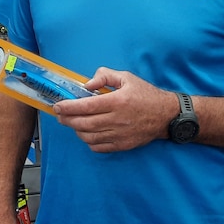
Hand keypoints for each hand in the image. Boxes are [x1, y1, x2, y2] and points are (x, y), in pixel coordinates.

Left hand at [53, 67, 177, 152]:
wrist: (166, 115)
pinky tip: (86, 134)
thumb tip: (87, 85)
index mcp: (117, 101)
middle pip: (84, 123)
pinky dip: (88, 142)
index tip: (58, 106)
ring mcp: (119, 135)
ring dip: (76, 131)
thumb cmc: (146, 94)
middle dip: (67, 120)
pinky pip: (99, 147)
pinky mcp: (123, 145)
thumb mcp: (127, 77)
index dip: (68, 107)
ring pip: (89, 137)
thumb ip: (105, 76)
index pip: (86, 106)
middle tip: (59, 115)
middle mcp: (117, 119)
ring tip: (71, 123)